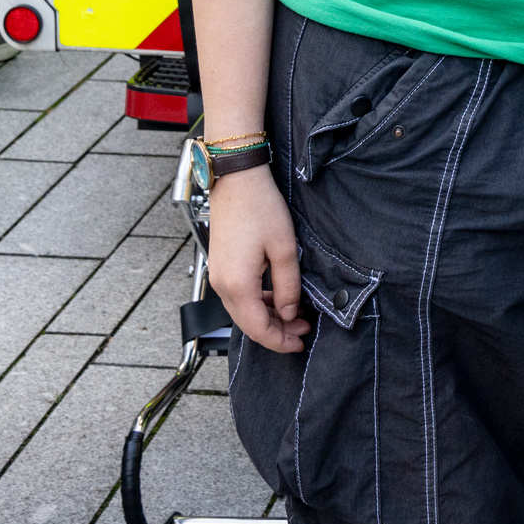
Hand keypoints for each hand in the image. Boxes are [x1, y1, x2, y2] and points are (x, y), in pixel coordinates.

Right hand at [209, 166, 306, 352]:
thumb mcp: (284, 249)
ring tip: (296, 314)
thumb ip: (288, 286)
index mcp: (238, 285)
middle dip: (277, 331)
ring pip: (244, 311)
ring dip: (269, 317)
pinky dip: (259, 303)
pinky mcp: (222, 266)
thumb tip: (290, 313)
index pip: (258, 329)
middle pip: (249, 324)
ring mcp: (219, 275)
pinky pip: (239, 296)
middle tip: (304, 329)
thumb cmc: (260, 207)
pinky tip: (278, 298)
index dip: (280, 341)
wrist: (237, 180)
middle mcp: (223, 285)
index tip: (300, 343)